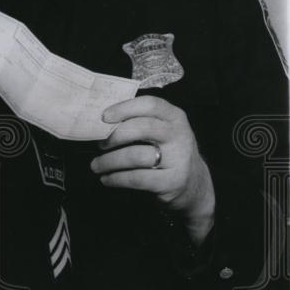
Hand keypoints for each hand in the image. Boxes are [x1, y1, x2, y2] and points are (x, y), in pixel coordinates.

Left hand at [90, 96, 215, 243]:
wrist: (193, 185)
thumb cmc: (167, 152)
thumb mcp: (162, 131)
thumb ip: (139, 121)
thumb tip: (101, 120)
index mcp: (174, 117)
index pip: (150, 104)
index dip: (125, 108)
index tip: (104, 117)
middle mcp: (179, 135)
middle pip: (142, 128)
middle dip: (115, 136)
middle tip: (99, 144)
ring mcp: (178, 160)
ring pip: (135, 155)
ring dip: (109, 161)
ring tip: (96, 165)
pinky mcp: (172, 182)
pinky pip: (137, 178)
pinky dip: (116, 178)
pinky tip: (107, 178)